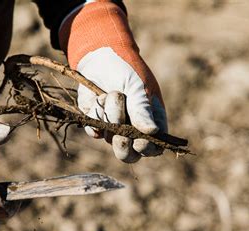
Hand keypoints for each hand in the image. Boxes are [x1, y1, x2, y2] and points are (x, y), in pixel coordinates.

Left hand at [60, 1, 167, 162]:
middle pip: (129, 155)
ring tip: (113, 94)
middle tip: (119, 131)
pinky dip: (97, 114)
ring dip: (110, 116)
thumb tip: (153, 132)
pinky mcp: (97, 124)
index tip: (140, 140)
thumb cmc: (128, 71)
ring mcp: (114, 129)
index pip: (152, 149)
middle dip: (123, 144)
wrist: (101, 57)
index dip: (146, 148)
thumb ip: (143, 110)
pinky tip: (99, 97)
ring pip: (111, 139)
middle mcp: (134, 131)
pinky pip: (94, 131)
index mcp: (152, 123)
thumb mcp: (138, 88)